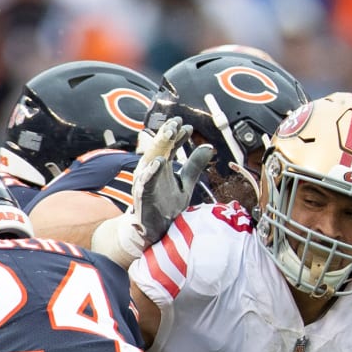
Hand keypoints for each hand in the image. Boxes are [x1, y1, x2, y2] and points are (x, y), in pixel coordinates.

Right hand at [130, 115, 212, 247]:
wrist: (157, 230)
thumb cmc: (168, 206)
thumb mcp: (187, 183)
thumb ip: (195, 165)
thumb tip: (209, 146)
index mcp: (162, 166)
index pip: (169, 145)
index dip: (177, 135)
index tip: (187, 126)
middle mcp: (152, 170)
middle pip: (160, 147)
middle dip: (167, 133)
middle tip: (176, 121)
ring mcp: (146, 181)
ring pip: (151, 158)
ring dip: (160, 145)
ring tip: (169, 133)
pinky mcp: (143, 195)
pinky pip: (146, 181)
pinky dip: (151, 171)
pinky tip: (159, 161)